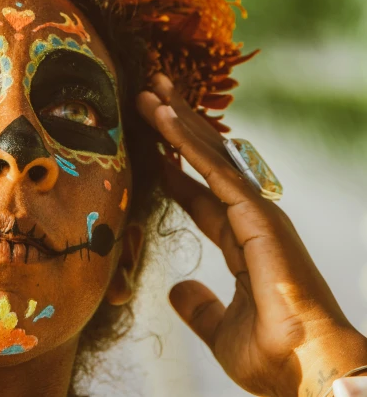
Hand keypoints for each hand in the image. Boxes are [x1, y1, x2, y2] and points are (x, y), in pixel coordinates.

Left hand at [137, 73, 366, 396]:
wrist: (307, 371)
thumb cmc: (275, 356)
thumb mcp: (222, 328)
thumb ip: (199, 307)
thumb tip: (176, 291)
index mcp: (243, 239)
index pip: (202, 193)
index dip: (177, 168)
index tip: (154, 147)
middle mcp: (250, 216)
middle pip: (205, 160)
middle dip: (178, 125)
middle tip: (153, 93)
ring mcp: (254, 210)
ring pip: (208, 154)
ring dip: (177, 120)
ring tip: (151, 90)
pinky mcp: (254, 212)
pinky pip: (212, 168)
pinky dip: (186, 141)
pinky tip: (165, 116)